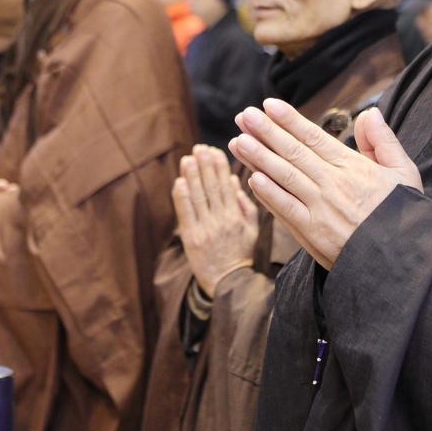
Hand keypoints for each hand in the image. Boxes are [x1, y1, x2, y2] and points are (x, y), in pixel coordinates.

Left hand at [174, 145, 258, 296]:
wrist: (228, 282)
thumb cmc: (241, 253)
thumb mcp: (252, 230)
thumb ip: (245, 205)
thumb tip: (234, 181)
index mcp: (237, 217)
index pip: (226, 186)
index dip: (219, 167)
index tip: (214, 150)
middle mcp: (221, 221)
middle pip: (211, 188)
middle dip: (204, 166)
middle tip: (199, 148)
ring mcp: (205, 229)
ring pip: (198, 197)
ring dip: (191, 176)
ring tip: (188, 159)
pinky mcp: (191, 238)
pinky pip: (185, 213)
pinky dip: (182, 196)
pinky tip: (180, 181)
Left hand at [228, 100, 419, 268]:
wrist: (400, 259)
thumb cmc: (402, 215)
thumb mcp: (404, 173)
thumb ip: (383, 141)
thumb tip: (369, 113)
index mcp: (353, 167)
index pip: (314, 138)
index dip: (290, 120)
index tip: (269, 105)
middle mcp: (333, 184)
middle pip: (293, 152)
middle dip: (266, 132)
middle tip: (244, 116)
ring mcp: (320, 209)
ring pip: (284, 177)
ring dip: (259, 158)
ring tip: (238, 140)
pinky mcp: (312, 233)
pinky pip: (285, 209)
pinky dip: (267, 194)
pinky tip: (252, 179)